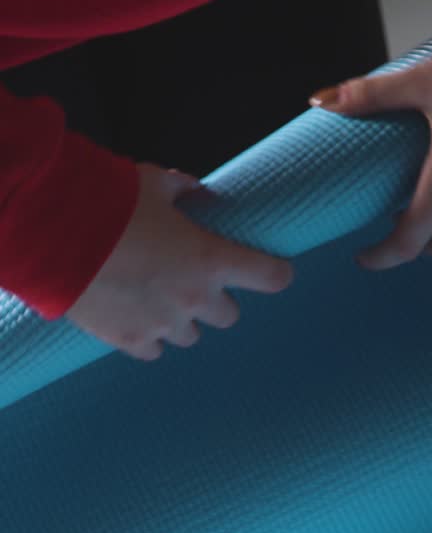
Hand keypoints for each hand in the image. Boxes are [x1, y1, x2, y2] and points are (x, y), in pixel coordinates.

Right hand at [66, 162, 293, 359]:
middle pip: (229, 316)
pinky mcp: (132, 342)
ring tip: (155, 298)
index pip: (269, 277)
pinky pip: (154, 350)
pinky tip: (134, 317)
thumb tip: (199, 194)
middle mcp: (195, 299)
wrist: (55, 233)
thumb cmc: (107, 201)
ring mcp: (164, 325)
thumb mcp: (152, 183)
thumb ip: (184, 191)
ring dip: (181, 319)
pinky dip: (148, 336)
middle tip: (192, 282)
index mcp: (211, 259)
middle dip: (215, 299)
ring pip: (191, 336)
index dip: (275, 274)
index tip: (275, 273)